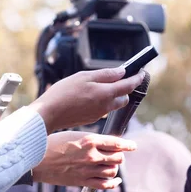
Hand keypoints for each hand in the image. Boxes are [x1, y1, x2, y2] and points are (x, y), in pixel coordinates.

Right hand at [28, 67, 144, 133]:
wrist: (49, 114)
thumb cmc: (63, 93)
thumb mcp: (84, 76)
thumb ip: (105, 75)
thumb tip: (121, 72)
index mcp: (106, 93)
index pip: (129, 85)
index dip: (137, 78)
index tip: (141, 72)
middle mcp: (106, 106)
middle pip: (123, 97)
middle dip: (124, 88)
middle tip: (116, 78)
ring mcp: (99, 115)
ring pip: (113, 104)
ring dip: (112, 95)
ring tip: (98, 86)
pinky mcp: (91, 119)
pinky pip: (102, 109)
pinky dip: (101, 102)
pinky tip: (87, 96)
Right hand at [32, 131, 135, 188]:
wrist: (36, 161)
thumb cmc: (52, 144)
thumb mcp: (73, 135)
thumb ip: (90, 139)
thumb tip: (104, 142)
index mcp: (89, 140)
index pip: (116, 142)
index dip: (127, 145)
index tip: (133, 146)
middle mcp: (91, 155)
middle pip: (118, 157)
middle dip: (120, 156)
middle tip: (116, 154)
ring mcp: (88, 170)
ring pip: (113, 171)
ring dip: (114, 168)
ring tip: (110, 165)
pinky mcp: (83, 181)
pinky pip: (105, 185)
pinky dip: (114, 183)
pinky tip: (115, 181)